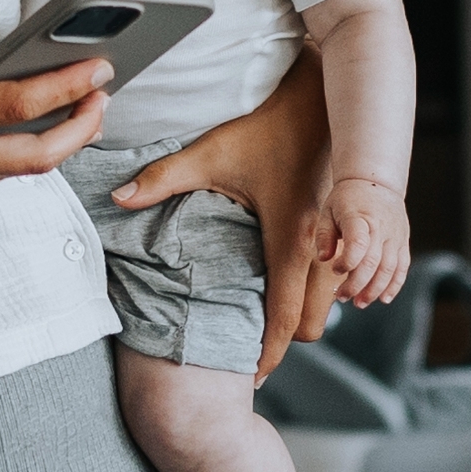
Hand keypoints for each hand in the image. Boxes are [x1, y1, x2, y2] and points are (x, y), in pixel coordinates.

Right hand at [0, 33, 105, 209]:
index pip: (21, 104)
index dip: (69, 87)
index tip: (99, 69)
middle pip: (40, 154)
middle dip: (82, 128)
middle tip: (102, 98)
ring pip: (22, 169)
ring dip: (58, 142)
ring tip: (76, 109)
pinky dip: (19, 148)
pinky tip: (26, 125)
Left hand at [116, 58, 336, 374]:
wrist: (324, 91)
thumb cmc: (267, 122)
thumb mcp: (211, 151)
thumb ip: (163, 179)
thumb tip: (118, 198)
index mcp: (291, 238)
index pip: (283, 318)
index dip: (267, 356)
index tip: (251, 379)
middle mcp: (326, 247)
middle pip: (314, 323)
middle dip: (286, 339)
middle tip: (251, 342)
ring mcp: (344, 239)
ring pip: (334, 303)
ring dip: (307, 313)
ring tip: (269, 314)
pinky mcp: (353, 228)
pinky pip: (344, 280)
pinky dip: (325, 291)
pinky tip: (296, 282)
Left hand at [322, 179, 410, 307]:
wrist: (377, 182)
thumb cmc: (348, 198)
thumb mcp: (328, 210)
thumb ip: (324, 235)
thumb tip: (324, 258)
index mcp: (361, 217)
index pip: (358, 244)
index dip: (347, 262)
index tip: (335, 269)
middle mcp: (382, 227)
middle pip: (373, 262)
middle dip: (357, 285)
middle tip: (342, 297)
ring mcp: (396, 236)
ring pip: (389, 269)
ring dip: (374, 290)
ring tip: (359, 303)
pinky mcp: (403, 242)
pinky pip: (403, 267)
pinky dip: (395, 285)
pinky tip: (384, 299)